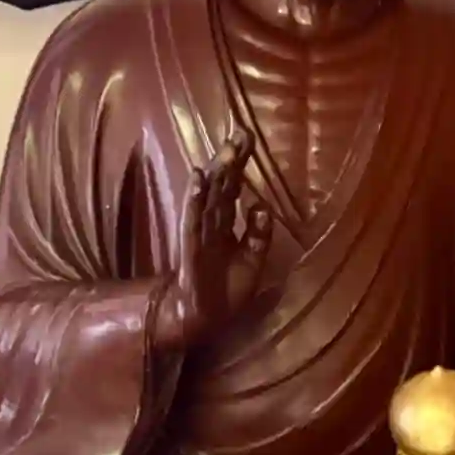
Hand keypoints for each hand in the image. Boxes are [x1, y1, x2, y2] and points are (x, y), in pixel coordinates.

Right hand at [161, 131, 272, 348]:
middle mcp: (211, 223)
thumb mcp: (254, 260)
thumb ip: (259, 234)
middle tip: (241, 133)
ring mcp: (199, 233)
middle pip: (221, 186)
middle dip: (230, 160)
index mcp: (225, 224)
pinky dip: (195, 200)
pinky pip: (193, 221)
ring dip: (215, 174)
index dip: (239, 163)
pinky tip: (198, 180)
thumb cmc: (228, 291)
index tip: (248, 136)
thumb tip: (262, 205)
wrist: (207, 320)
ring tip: (224, 151)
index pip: (232, 187)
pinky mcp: (192, 247)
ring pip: (208, 198)